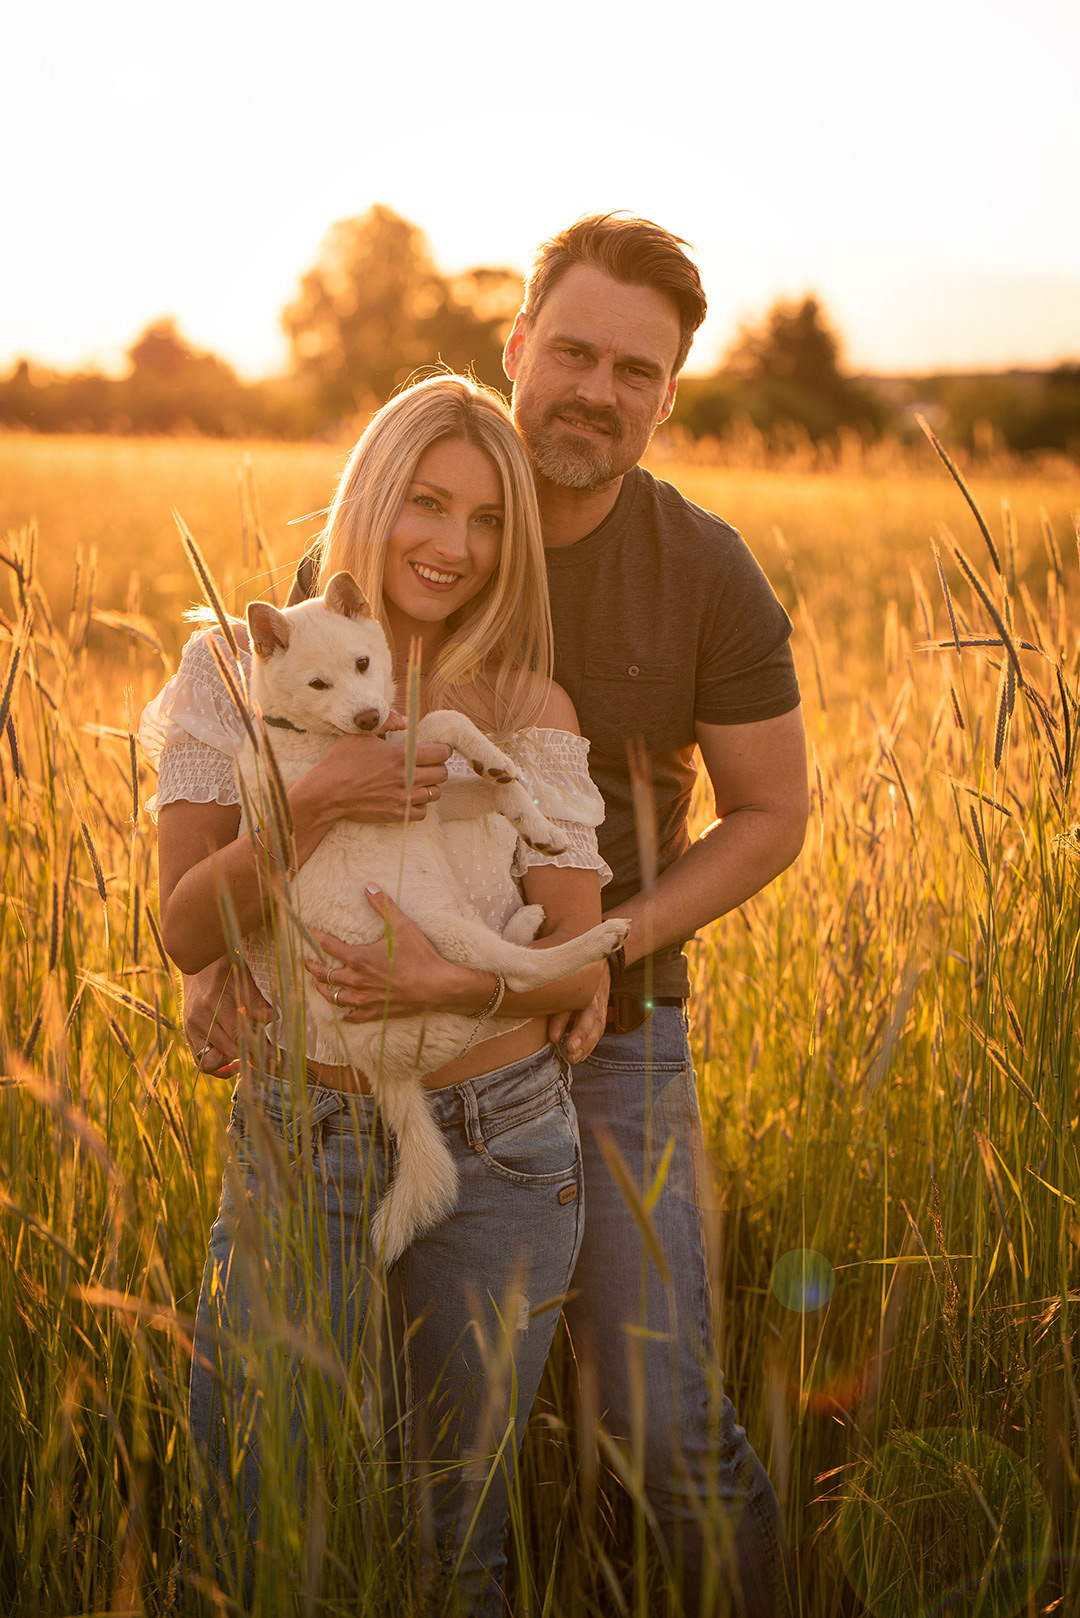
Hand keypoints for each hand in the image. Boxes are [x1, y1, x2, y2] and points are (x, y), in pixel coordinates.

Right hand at [182, 956, 273, 1073]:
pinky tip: (233, 1061)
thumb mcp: (243, 979)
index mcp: (213, 1003)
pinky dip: (217, 1065)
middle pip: (227, 1050)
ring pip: (210, 1063)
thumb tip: (273, 1018)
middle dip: (250, 1058)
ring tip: (248, 1058)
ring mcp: (190, 1029)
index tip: (273, 1057)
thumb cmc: (224, 970)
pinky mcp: (188, 1036)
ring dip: (230, 1064)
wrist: (196, 965)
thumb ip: (257, 1001)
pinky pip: (201, 1061)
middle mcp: (198, 1020)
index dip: (257, 1048)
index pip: (238, 1034)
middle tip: (267, 1060)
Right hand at [300, 721, 451, 825]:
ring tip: (418, 781)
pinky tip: (409, 797)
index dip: (443, 750)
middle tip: (427, 765)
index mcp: (401, 756)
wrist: (327, 792)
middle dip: (438, 767)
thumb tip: (406, 722)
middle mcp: (406, 778)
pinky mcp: (395, 814)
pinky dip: (419, 805)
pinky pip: (422, 812)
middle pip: (443, 774)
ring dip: (429, 786)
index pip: (441, 753)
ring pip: (435, 794)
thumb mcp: (362, 734)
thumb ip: (387, 722)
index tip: (437, 749)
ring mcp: (402, 798)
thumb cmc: (342, 760)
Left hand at [304, 888, 473, 1021]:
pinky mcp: (375, 1012)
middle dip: (313, 967)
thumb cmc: (420, 956)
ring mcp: (364, 998)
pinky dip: (345, 1014)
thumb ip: (383, 905)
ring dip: (323, 990)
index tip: (310, 932)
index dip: (317, 937)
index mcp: (358, 958)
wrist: (437, 986)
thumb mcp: (402, 925)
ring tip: (318, 985)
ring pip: (334, 997)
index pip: (329, 946)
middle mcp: (356, 980)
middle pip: (324, 975)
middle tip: (307, 962)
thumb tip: (369, 887)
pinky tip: (343, 1014)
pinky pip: (353, 1016)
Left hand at [549, 959, 610, 1063]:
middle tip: (569, 1052)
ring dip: (587, 1045)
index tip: (553, 1038)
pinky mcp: (603, 1013)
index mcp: (583, 986)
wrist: (598, 963)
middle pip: (591, 1018)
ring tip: (574, 1058)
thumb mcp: (564, 985)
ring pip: (598, 1027)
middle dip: (581, 1036)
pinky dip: (590, 1044)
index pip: (574, 1005)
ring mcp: (601, 1005)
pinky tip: (581, 1055)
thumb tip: (551, 1036)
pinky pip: (598, 1030)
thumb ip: (557, 1005)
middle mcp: (594, 997)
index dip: (562, 1021)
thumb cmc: (574, 975)